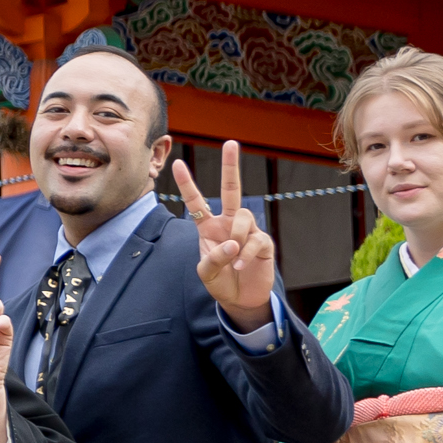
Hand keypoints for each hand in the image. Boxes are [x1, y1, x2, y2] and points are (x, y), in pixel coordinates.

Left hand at [172, 142, 278, 329]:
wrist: (241, 300)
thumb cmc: (221, 282)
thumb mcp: (205, 273)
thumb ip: (212, 258)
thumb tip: (232, 244)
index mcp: (209, 227)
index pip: (197, 202)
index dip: (187, 184)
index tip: (178, 163)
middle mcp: (228, 223)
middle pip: (231, 189)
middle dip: (231, 166)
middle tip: (231, 142)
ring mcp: (247, 230)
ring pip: (243, 216)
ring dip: (236, 236)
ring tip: (233, 259)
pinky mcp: (264, 243)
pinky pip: (255, 240)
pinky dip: (246, 254)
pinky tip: (240, 267)